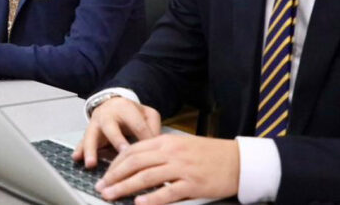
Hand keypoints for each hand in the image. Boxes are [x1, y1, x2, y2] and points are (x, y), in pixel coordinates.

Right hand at [74, 97, 161, 167]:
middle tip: (123, 153)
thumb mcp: (147, 114)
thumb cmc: (133, 113)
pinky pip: (82, 141)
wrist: (113, 104)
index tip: (150, 152)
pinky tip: (76, 158)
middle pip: (111, 128)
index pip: (137, 124)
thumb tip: (155, 145)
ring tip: (91, 164)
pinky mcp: (89, 132)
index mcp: (125, 108)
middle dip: (117, 141)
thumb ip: (153, 126)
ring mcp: (96, 124)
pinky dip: (79, 150)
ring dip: (91, 150)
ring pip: (91, 135)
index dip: (144, 137)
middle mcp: (108, 115)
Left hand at [94, 135, 238, 203]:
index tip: (105, 174)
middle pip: (134, 163)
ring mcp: (181, 169)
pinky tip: (139, 203)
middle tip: (102, 187)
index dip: (115, 163)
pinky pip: (168, 192)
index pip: (133, 151)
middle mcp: (171, 153)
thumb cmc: (209, 154)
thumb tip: (136, 162)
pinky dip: (152, 199)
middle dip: (114, 176)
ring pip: (146, 177)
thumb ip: (159, 152)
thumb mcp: (180, 146)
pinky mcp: (192, 184)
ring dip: (125, 187)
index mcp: (166, 141)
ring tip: (111, 195)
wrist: (237, 161)